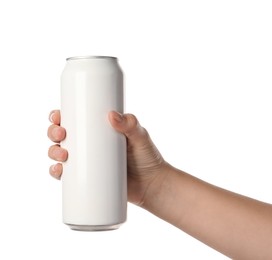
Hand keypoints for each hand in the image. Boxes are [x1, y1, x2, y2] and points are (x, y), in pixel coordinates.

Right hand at [47, 110, 167, 205]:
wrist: (152, 185)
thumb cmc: (147, 158)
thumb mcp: (141, 137)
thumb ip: (131, 124)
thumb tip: (112, 115)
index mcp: (99, 130)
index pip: (76, 119)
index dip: (60, 116)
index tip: (58, 116)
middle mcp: (90, 145)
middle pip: (63, 136)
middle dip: (53, 132)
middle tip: (61, 135)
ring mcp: (88, 163)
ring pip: (61, 154)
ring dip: (53, 152)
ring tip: (62, 155)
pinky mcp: (89, 180)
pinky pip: (67, 176)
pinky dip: (57, 173)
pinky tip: (57, 171)